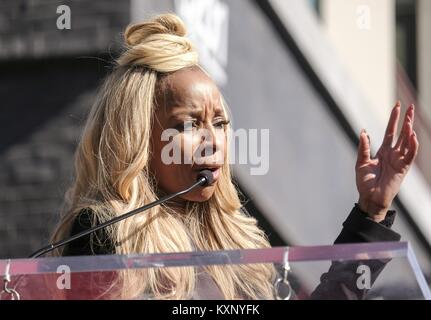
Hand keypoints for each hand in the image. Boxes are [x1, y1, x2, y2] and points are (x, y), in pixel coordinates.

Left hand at [355, 102, 418, 221]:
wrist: (370, 197)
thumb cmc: (365, 182)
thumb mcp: (361, 162)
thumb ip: (363, 147)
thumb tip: (363, 132)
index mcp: (383, 151)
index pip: (390, 131)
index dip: (394, 118)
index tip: (397, 106)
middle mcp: (393, 154)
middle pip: (401, 133)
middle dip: (406, 119)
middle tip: (410, 105)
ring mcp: (399, 160)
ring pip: (407, 141)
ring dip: (408, 130)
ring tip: (409, 119)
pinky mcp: (403, 168)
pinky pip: (410, 155)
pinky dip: (412, 145)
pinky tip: (412, 135)